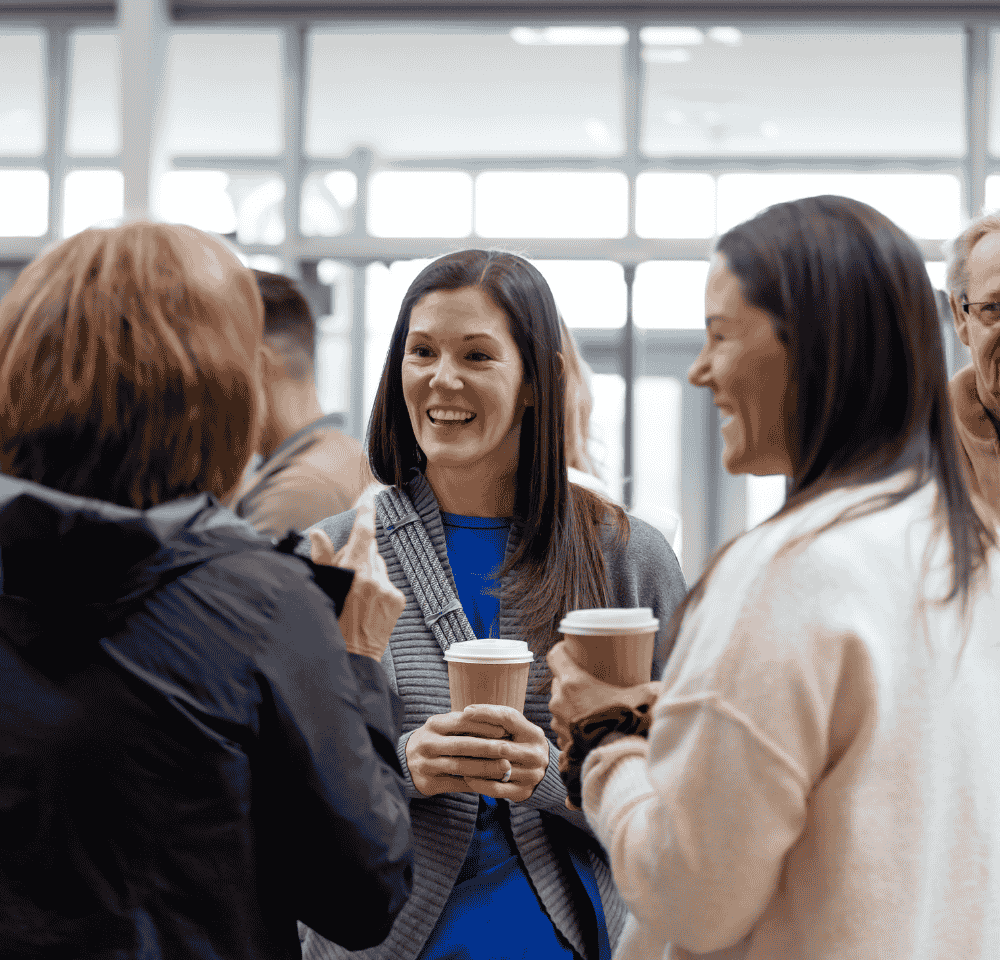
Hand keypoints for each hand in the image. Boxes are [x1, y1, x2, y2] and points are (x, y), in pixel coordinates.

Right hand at [309, 504, 404, 661]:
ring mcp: (388, 589)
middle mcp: (374, 577)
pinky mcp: (397, 600)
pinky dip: (379, 587)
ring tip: (356, 595)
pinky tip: (368, 604)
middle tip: (347, 573)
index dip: (366, 514)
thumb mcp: (322, 587)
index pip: (363, 533)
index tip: (369, 500)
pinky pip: (388, 584)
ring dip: (370, 572)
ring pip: (379, 567)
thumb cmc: (330, 622)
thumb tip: (318, 534)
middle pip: (370, 551)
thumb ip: (322, 559)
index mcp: (353, 570)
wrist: (351, 656)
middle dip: (360, 554)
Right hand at [404, 712, 513, 796]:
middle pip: (462, 745)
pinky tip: (490, 782)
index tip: (504, 730)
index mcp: (434, 724)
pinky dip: (474, 783)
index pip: (461, 722)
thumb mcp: (443, 727)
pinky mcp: (427, 783)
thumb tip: (500, 726)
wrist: (404, 762)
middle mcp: (428, 743)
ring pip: (460, 766)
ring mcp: (426, 764)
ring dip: (484, 767)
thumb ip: (465, 725)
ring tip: (504, 768)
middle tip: (508, 749)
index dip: (483, 726)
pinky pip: (455, 784)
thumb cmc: (435, 740)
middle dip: (487, 747)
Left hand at [458, 704, 549, 802]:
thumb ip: (496, 719)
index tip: (465, 711)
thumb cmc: (519, 743)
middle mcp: (536, 755)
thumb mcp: (515, 728)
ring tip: (456, 759)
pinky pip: (496, 788)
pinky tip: (466, 777)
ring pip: (497, 768)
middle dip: (477, 742)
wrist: (541, 772)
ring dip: (475, 764)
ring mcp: (531, 775)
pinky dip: (479, 783)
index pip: (509, 718)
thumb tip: (466, 712)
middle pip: (502, 746)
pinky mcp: (523, 792)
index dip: (486, 713)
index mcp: (534, 734)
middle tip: (454, 740)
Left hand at [548, 643, 663, 808]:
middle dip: (571, 680)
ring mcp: (557, 720)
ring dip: (570, 703)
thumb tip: (665, 685)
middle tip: (589, 682)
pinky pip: (562, 724)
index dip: (562, 651)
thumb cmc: (624, 725)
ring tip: (590, 707)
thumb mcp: (641, 700)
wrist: (614, 760)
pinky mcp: (559, 738)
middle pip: (558, 680)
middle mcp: (559, 699)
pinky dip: (571, 723)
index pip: (555, 656)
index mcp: (573, 682)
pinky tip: (587, 726)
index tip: (571, 650)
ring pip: (559, 703)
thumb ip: (652, 689)